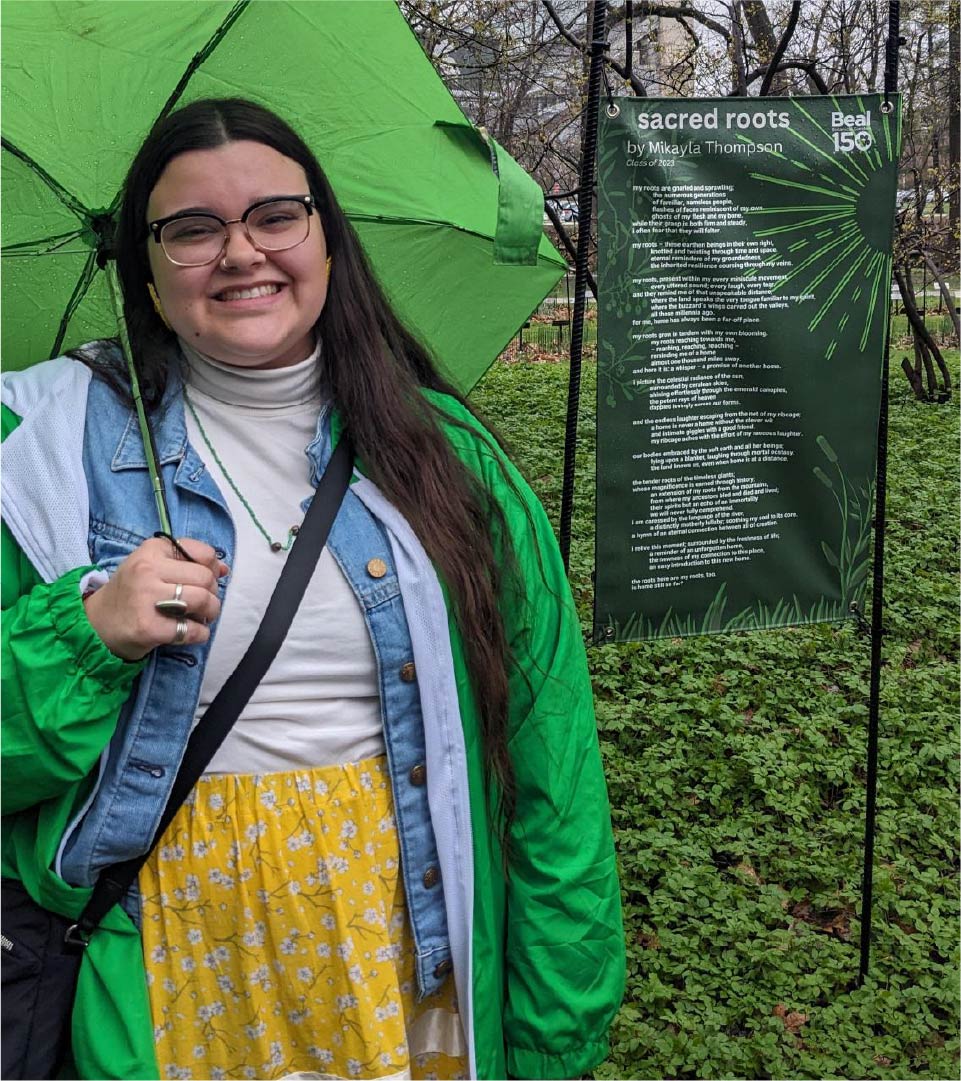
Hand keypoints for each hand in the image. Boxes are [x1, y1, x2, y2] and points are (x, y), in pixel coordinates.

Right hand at [83, 537, 228, 660]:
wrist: (96, 624)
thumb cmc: (131, 592)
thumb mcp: (152, 566)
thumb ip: (187, 563)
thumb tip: (224, 568)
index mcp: (152, 550)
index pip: (202, 553)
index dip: (212, 569)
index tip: (205, 581)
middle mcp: (148, 570)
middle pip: (206, 578)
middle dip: (213, 594)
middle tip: (204, 604)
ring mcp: (147, 599)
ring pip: (203, 601)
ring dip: (211, 613)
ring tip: (201, 617)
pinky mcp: (148, 627)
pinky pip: (192, 629)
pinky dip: (200, 633)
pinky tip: (192, 632)